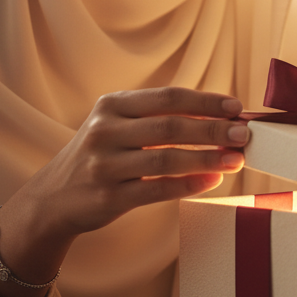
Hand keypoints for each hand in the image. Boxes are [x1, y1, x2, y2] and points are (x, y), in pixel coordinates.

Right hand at [0, 87, 249, 296]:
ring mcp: (104, 165)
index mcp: (111, 105)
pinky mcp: (108, 197)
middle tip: (243, 134)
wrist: (53, 199)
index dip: (205, 101)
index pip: (168, 97)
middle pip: (170, 126)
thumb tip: (219, 116)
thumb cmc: (100, 156)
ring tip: (235, 160)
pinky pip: (157, 190)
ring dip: (206, 159)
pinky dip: (188, 185)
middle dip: (213, 130)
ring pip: (165, 159)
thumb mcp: (117, 125)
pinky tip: (212, 181)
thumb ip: (158, 118)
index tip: (236, 107)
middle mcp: (104, 131)